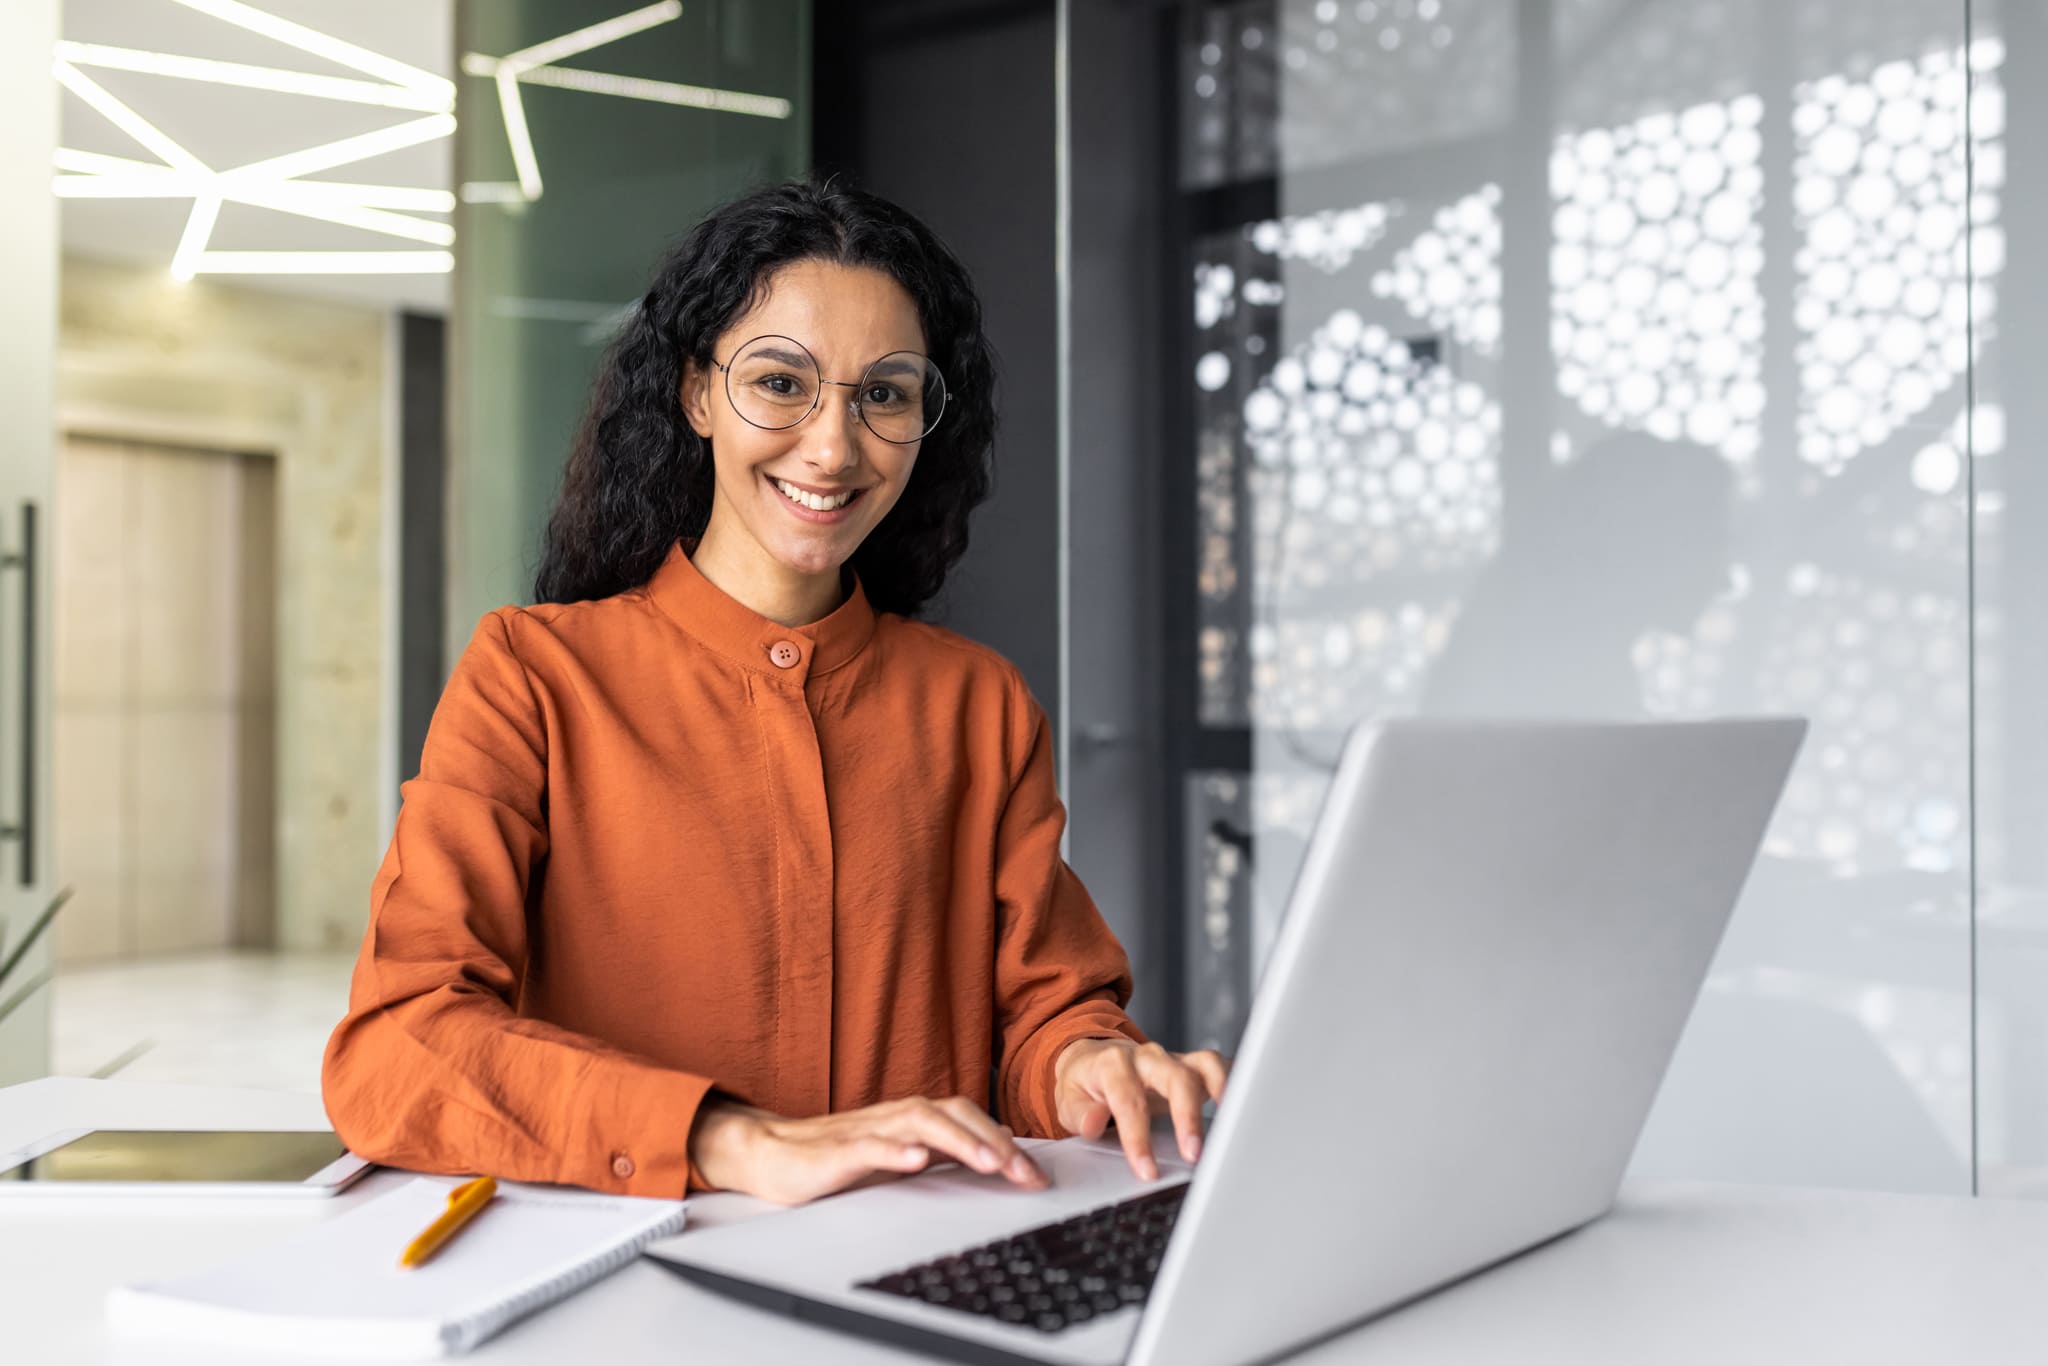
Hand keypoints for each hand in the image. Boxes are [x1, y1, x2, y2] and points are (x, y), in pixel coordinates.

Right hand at [688, 1094, 1049, 1205]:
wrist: (772, 1152)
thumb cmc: (838, 1157)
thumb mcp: (901, 1156)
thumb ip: (943, 1152)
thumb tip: (997, 1154)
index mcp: (914, 1119)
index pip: (971, 1121)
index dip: (1006, 1142)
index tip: (1037, 1177)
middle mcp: (897, 1117)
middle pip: (956, 1115)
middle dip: (996, 1143)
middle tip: (1026, 1175)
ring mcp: (869, 1130)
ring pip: (921, 1123)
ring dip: (960, 1141)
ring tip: (990, 1164)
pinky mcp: (838, 1149)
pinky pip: (870, 1145)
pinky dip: (895, 1150)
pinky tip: (915, 1160)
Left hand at [1052, 1039, 1230, 1181]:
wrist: (1094, 1060)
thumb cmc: (1085, 1084)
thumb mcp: (1068, 1099)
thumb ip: (1078, 1112)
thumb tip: (1093, 1121)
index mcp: (1114, 1065)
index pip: (1129, 1100)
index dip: (1138, 1137)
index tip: (1146, 1170)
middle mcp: (1147, 1057)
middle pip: (1176, 1078)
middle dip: (1187, 1117)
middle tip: (1192, 1155)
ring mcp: (1173, 1059)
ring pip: (1203, 1067)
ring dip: (1220, 1096)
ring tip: (1229, 1129)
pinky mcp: (1191, 1066)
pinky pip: (1218, 1066)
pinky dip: (1232, 1083)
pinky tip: (1240, 1109)